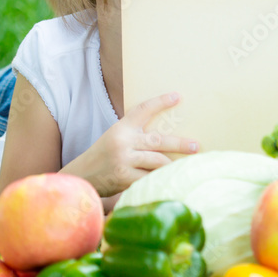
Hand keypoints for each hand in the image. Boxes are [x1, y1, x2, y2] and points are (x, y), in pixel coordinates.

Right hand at [62, 92, 199, 196]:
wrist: (82, 175)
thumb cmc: (105, 155)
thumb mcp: (116, 137)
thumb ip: (137, 135)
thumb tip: (168, 136)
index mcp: (122, 128)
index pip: (143, 110)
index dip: (160, 102)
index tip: (177, 96)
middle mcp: (123, 142)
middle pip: (158, 140)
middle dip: (179, 144)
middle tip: (195, 146)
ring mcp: (124, 160)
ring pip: (157, 161)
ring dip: (172, 165)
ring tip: (186, 166)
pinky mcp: (124, 178)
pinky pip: (150, 178)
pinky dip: (160, 179)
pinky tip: (171, 180)